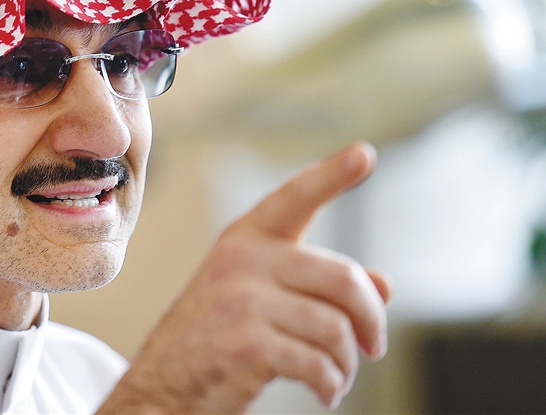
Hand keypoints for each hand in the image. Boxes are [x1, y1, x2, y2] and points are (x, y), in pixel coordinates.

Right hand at [98, 141, 390, 413]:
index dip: (332, 174)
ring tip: (339, 376)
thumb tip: (384, 286)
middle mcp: (243, 259)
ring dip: (348, 362)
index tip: (364, 154)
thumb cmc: (213, 339)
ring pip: (335, 327)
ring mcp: (241, 299)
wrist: (160, 388)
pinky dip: (331, 384)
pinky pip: (318, 363)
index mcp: (245, 239)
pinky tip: (326, 392)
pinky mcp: (245, 343)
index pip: (295, 197)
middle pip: (342, 277)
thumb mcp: (259, 298)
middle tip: (375, 346)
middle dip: (371, 318)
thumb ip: (319, 287)